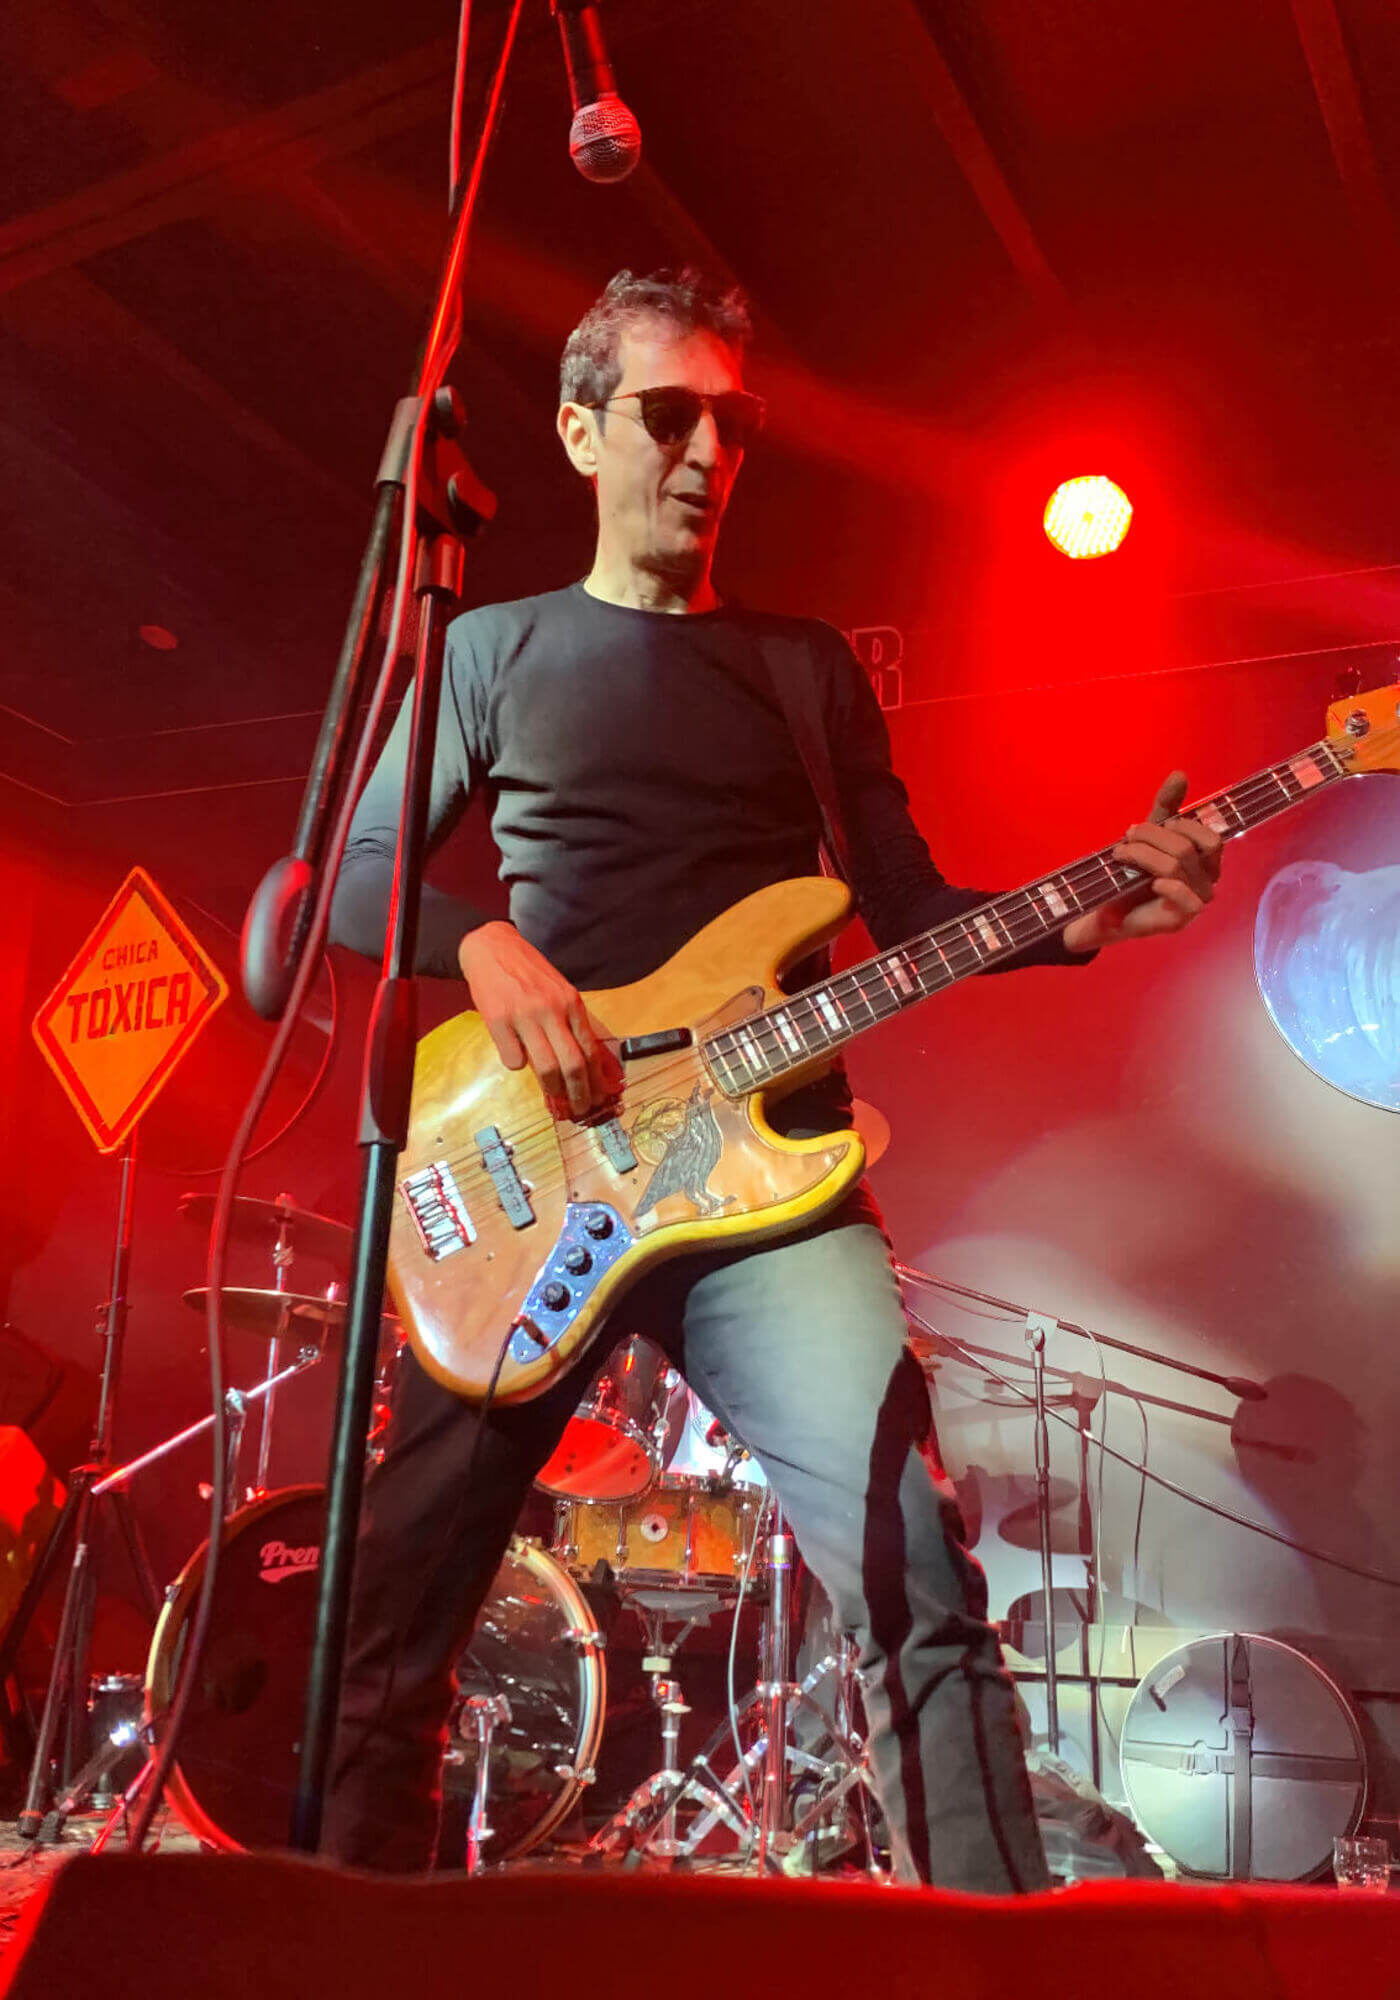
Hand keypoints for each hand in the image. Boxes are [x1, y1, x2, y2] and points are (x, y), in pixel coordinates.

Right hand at [457, 921, 622, 1118]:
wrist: (492, 947)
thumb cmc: (529, 972)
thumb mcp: (560, 990)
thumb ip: (573, 1021)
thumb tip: (592, 1059)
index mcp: (571, 1002)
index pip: (590, 1049)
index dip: (596, 1079)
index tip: (600, 1096)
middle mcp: (551, 1010)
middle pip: (572, 1063)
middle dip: (580, 1093)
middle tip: (582, 1109)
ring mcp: (524, 1016)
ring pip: (545, 1067)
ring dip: (553, 1089)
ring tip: (556, 1099)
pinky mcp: (497, 1021)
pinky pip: (513, 1059)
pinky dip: (518, 1066)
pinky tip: (517, 1058)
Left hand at [1062, 771, 1222, 952]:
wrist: (1106, 907)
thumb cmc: (1133, 871)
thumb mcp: (1149, 834)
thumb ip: (1167, 806)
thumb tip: (1180, 774)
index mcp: (1206, 860)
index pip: (1209, 837)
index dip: (1179, 825)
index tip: (1147, 826)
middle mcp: (1207, 880)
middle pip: (1187, 847)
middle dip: (1152, 836)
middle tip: (1127, 838)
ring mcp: (1196, 901)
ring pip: (1176, 865)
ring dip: (1142, 854)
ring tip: (1120, 854)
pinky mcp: (1182, 919)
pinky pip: (1187, 898)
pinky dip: (1165, 885)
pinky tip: (1148, 882)